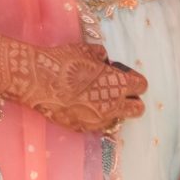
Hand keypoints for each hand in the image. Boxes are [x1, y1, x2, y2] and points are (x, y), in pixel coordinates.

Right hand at [9, 40, 146, 132]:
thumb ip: (100, 56)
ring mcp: (98, 120)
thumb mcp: (85, 50)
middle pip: (137, 109)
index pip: (141, 85)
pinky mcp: (83, 128)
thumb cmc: (63, 61)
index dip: (135, 79)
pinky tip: (80, 104)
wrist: (38, 81)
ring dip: (113, 109)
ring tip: (96, 98)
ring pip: (117, 119)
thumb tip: (104, 60)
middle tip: (118, 91)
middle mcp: (113, 105)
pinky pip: (97, 124)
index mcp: (117, 84)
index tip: (125, 76)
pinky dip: (95, 116)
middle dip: (132, 100)